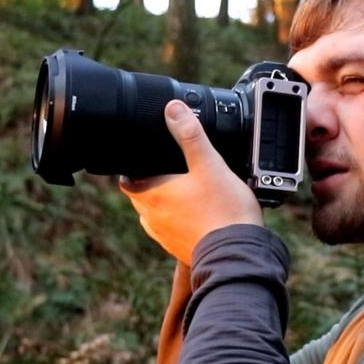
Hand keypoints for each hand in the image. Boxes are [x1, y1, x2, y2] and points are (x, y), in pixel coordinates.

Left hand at [118, 100, 262, 264]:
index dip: (132, 167)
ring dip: (163, 203)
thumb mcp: (210, 164)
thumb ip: (190, 134)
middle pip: (140, 195)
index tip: (143, 157)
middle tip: (168, 169)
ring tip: (185, 191)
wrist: (238, 255)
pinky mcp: (179, 249)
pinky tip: (197, 213)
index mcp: (153, 194)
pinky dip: (178, 220)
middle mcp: (152, 217)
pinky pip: (171, 230)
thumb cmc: (224, 211)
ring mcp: (164, 236)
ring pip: (154, 215)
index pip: (126, 179)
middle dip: (149, 182)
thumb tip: (173, 109)